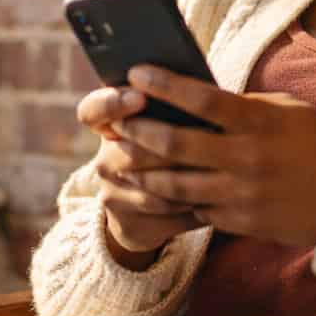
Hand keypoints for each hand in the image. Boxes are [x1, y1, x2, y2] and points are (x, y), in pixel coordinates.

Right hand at [76, 87, 204, 265]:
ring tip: (222, 168)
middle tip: (212, 135)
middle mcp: (104, 160)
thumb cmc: (163, 154)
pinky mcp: (128, 222)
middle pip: (136, 150)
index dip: (113, 103)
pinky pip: (167, 213)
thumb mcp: (159, 128)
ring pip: (155, 185)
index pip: (93, 111)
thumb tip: (204, 93)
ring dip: (191, 177)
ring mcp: (112, 194)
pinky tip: (219, 196)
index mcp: (107, 127)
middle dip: (177, 145)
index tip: (140, 97)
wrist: (143, 214)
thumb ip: (170, 111)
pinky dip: (195, 204)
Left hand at [114, 66, 315, 247]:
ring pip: (175, 184)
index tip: (136, 72)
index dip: (164, 85)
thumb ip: (245, 107)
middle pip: (177, 144)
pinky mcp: (239, 222)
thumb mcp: (288, 112)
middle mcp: (247, 158)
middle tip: (119, 123)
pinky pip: (194, 210)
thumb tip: (198, 100)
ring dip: (144, 172)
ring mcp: (242, 194)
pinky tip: (152, 191)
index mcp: (260, 122)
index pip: (202, 99)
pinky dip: (172, 200)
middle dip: (140, 132)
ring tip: (124, 161)